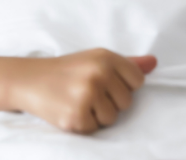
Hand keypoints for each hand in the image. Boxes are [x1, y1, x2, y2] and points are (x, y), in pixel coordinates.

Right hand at [9, 48, 156, 133]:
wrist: (31, 80)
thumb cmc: (69, 70)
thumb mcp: (97, 59)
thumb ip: (127, 64)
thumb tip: (154, 63)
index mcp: (106, 57)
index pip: (138, 80)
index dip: (124, 86)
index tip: (108, 83)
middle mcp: (99, 73)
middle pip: (127, 102)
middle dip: (111, 102)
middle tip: (89, 93)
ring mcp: (87, 94)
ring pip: (112, 118)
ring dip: (98, 115)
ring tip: (80, 101)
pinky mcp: (76, 116)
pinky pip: (94, 128)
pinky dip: (84, 125)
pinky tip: (71, 110)